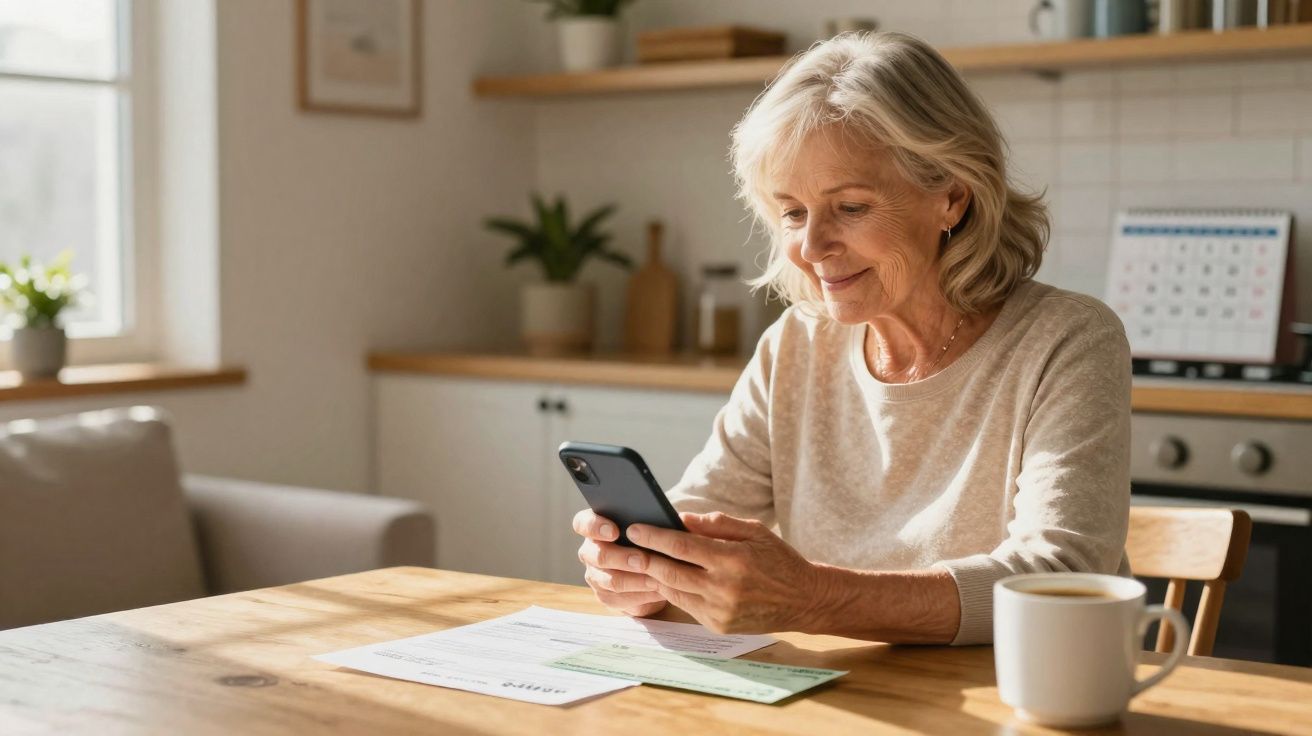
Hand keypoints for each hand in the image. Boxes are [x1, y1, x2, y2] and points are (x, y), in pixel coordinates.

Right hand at [573, 509, 667, 616]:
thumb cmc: (651, 538)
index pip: (583, 524)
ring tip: (657, 578)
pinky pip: (620, 599)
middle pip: (598, 556)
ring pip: (610, 580)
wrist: (658, 567)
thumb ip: (648, 520)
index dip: (595, 527)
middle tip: (643, 560)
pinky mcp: (606, 596)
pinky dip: (641, 595)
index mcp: (594, 527)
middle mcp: (590, 551)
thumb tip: (663, 520)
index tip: (614, 531)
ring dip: (636, 580)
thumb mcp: (651, 525)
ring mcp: (595, 575)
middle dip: (623, 558)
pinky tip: (657, 590)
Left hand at [627, 512, 820, 633]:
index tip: (634, 528)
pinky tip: (663, 578)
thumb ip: (716, 523)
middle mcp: (724, 588)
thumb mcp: (753, 531)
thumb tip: (680, 518)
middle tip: (624, 547)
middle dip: (643, 558)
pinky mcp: (718, 625)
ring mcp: (720, 610)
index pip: (682, 546)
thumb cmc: (778, 559)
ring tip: (637, 561)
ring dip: (652, 576)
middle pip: (670, 572)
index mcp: (733, 559)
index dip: (654, 537)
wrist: (803, 600)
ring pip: (673, 591)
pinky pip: (686, 605)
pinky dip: (672, 591)